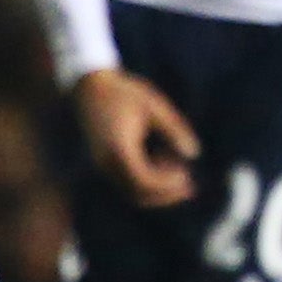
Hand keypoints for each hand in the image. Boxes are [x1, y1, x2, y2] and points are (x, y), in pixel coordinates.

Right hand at [73, 67, 200, 207]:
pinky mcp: (103, 163)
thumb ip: (174, 129)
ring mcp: (103, 164)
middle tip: (190, 186)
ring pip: (131, 191)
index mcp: (119, 148)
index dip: (167, 184)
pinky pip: (126, 182)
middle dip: (165, 195)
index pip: (144, 180)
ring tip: (178, 167)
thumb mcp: (154, 106)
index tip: (187, 174)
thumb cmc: (123, 92)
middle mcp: (107, 162)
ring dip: (157, 188)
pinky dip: (146, 180)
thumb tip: (194, 153)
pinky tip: (162, 159)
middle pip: (138, 194)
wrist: (88, 86)